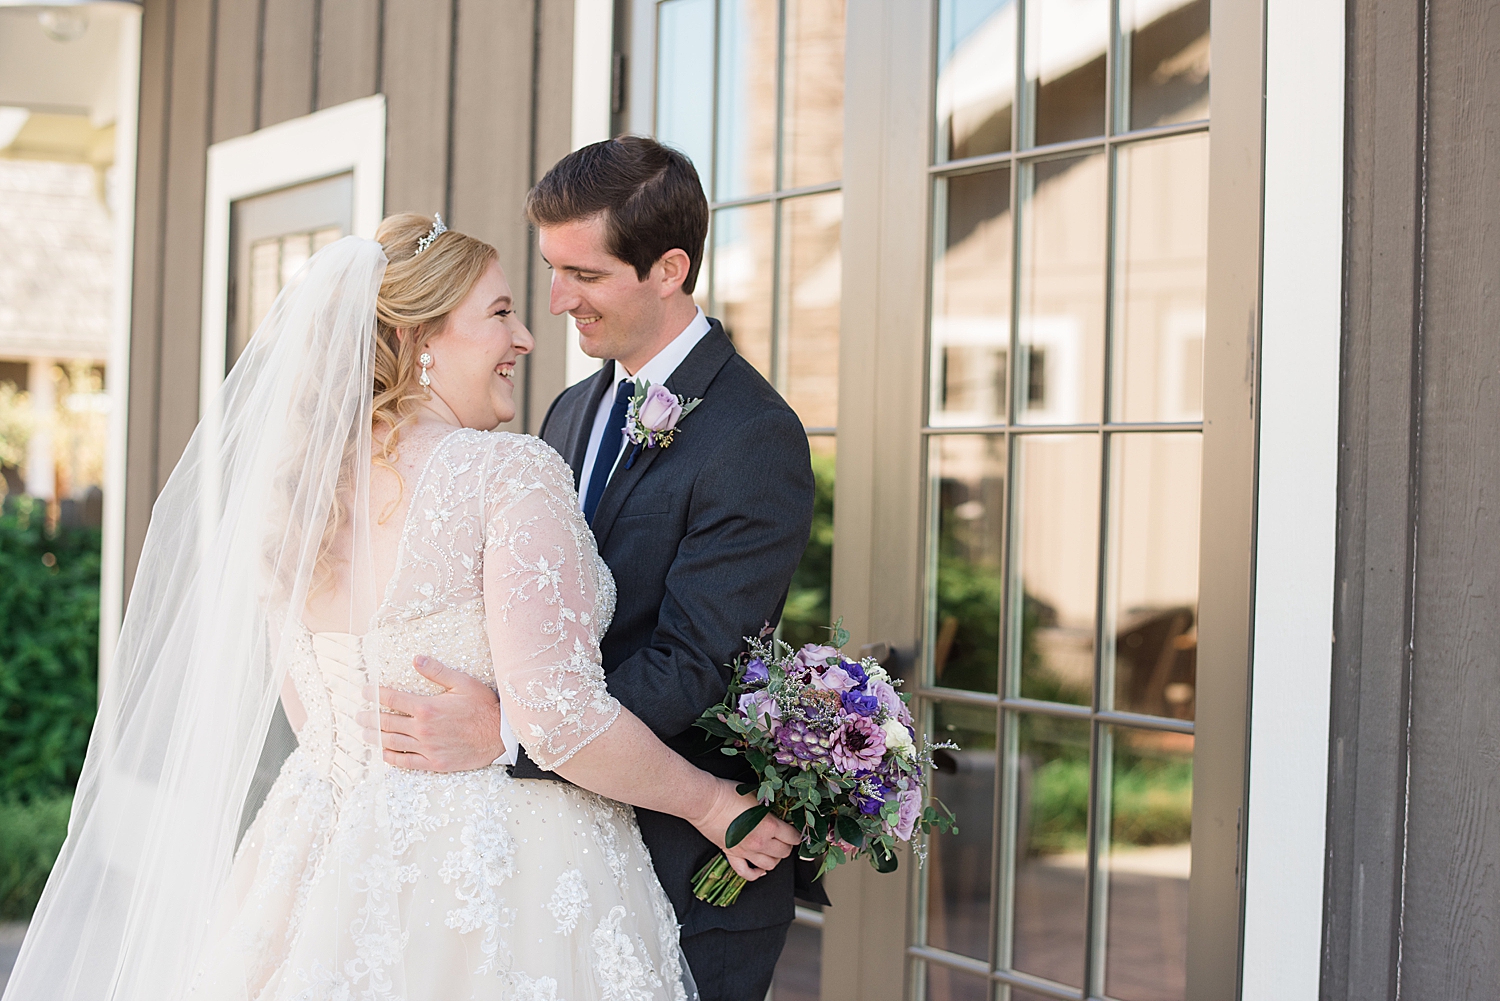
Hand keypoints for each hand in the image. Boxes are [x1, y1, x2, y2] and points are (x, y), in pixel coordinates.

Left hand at [356, 655, 505, 770]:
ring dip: (375, 737)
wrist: (500, 735)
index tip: (364, 691)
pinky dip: (391, 757)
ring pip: (392, 742)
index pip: (392, 699)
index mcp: (427, 707)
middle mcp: (422, 729)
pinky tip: (383, 753)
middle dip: (369, 717)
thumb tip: (415, 658)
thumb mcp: (463, 683)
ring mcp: (426, 748)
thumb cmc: (483, 707)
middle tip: (358, 715)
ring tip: (364, 732)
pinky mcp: (433, 762)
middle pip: (386, 722)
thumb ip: (437, 671)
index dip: (375, 694)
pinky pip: (405, 762)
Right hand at [688, 778, 800, 881]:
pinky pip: (746, 873)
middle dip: (788, 846)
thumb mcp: (757, 796)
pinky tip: (760, 869)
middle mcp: (759, 842)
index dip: (796, 834)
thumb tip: (779, 814)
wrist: (705, 802)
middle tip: (786, 838)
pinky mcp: (732, 854)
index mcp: (769, 826)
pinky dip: (755, 874)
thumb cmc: (728, 794)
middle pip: (784, 853)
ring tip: (774, 850)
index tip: (795, 831)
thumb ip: (770, 808)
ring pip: (769, 865)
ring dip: (775, 859)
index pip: (792, 837)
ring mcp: (746, 851)